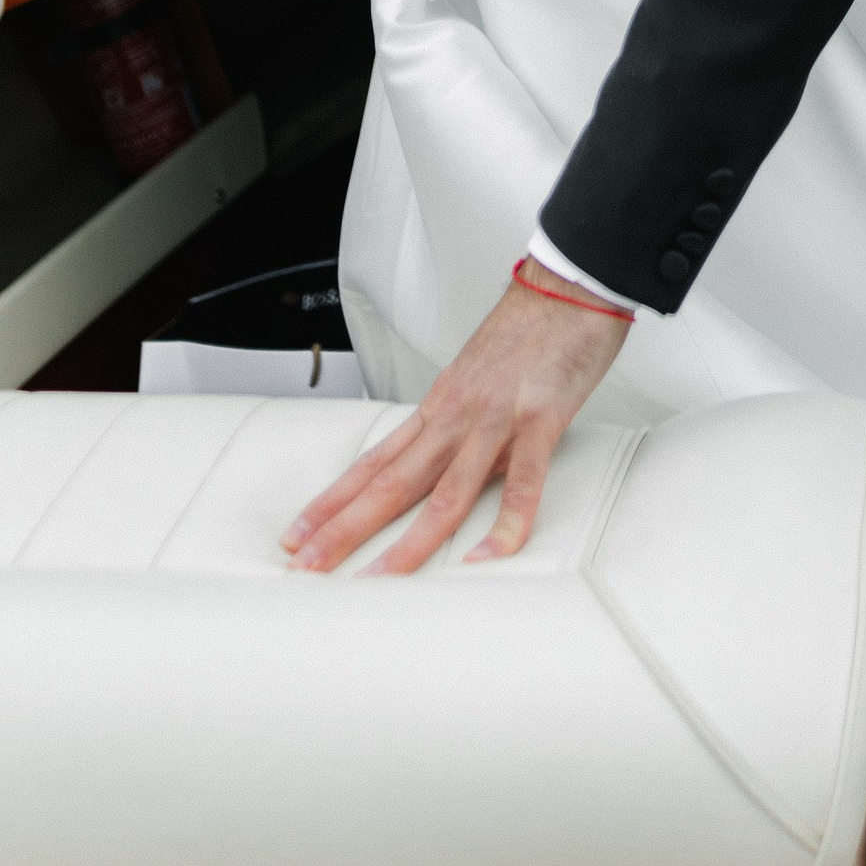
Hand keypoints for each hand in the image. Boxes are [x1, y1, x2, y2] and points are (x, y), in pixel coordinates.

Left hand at [283, 278, 628, 573]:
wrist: (567, 282)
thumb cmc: (529, 326)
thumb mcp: (478, 376)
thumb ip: (462, 424)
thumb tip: (446, 464)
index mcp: (439, 406)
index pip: (375, 463)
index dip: (334, 501)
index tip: (298, 534)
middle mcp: (456, 415)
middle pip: (392, 483)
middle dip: (345, 529)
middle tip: (306, 568)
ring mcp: (496, 418)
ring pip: (446, 492)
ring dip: (409, 542)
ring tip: (379, 582)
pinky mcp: (540, 418)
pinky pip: (523, 480)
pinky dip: (506, 523)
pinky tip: (488, 556)